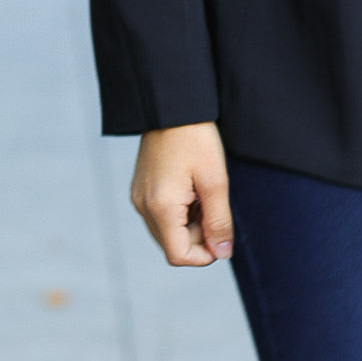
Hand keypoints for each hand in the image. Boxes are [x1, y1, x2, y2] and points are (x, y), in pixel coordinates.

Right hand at [131, 122, 232, 265]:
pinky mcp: (140, 187)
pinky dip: (179, 211)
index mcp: (160, 207)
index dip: (204, 254)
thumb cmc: (195, 137)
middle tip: (214, 207)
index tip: (222, 233)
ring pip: (166, 231)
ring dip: (189, 224)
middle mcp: (143, 206)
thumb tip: (222, 254)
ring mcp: (139, 197)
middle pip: (172, 245)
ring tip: (203, 193)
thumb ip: (219, 221)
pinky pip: (160, 214)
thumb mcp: (215, 179)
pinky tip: (191, 188)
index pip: (179, 256)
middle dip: (198, 237)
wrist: (172, 104)